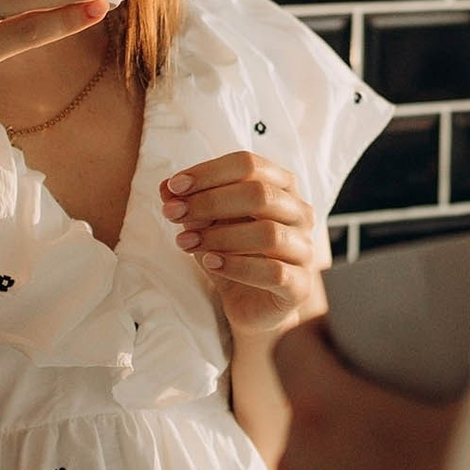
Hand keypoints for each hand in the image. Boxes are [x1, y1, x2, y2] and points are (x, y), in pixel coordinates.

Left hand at [163, 151, 323, 340]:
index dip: (209, 173)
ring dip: (220, 236)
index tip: (174, 187)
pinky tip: (210, 263)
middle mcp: (299, 213)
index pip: (249, 165)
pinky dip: (237, 266)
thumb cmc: (234, 254)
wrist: (253, 304)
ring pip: (268, 233)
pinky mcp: (299, 285)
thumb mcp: (207, 224)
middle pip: (260, 194)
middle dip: (210, 202)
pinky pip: (273, 272)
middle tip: (173, 213)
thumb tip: (166, 188)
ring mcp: (304, 249)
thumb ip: (190, 203)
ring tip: (185, 242)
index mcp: (281, 187)